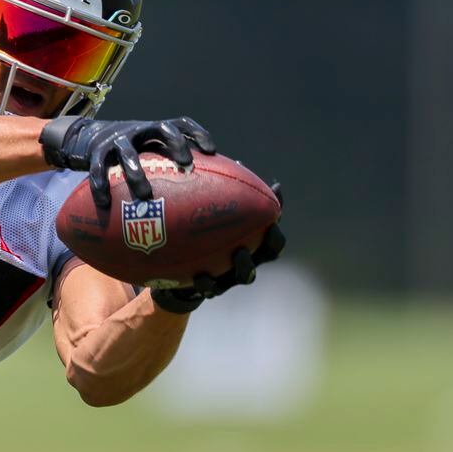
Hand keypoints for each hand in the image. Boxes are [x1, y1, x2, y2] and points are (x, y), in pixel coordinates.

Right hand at [40, 116, 215, 206]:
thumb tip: (198, 192)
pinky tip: (104, 204)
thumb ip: (165, 164)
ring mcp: (116, 139)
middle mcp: (138, 130)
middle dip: (175, 145)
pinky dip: (101, 186)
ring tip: (144, 197)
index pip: (180, 123)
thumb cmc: (128, 152)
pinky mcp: (96, 151)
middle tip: (185, 166)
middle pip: (161, 129)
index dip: (197, 133)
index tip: (211, 150)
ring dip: (136, 174)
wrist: (86, 137)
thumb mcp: (146, 149)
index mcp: (153, 129)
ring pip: (127, 153)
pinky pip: (98, 169)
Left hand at [150, 182, 286, 313]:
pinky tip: (201, 276)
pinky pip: (211, 289)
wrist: (176, 269)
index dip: (276, 220)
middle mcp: (246, 259)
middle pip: (269, 254)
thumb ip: (225, 193)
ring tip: (239, 254)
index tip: (273, 208)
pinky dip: (208, 283)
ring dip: (245, 266)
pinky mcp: (210, 289)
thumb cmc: (198, 232)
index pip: (273, 233)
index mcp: (251, 241)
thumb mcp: (210, 211)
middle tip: (269, 228)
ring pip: (246, 275)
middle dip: (269, 245)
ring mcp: (231, 276)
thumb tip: (236, 162)